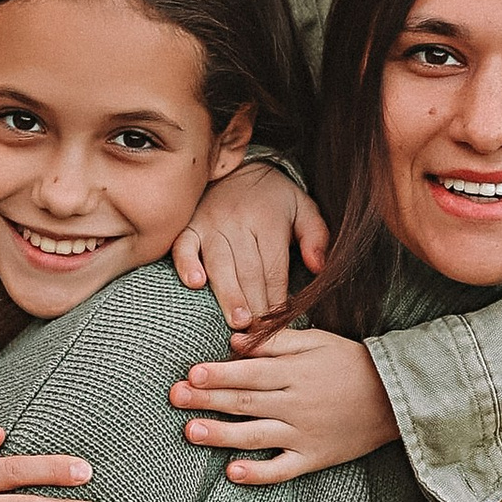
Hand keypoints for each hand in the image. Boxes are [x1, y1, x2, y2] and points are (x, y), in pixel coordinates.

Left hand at [170, 329, 399, 481]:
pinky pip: (283, 469)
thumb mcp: (318, 341)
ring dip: (221, 434)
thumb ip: (276, 342)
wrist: (396, 397)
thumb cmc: (352, 363)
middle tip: (175, 397)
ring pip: (256, 434)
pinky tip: (232, 472)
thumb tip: (234, 341)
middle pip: (245, 401)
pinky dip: (258, 473)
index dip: (219, 373)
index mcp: (296, 372)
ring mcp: (304, 434)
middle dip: (207, 399)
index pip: (249, 372)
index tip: (191, 373)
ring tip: (190, 431)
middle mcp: (296, 404)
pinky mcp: (314, 457)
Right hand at [171, 162, 329, 336]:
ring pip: (219, 263)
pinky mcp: (190, 226)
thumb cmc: (275, 199)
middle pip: (248, 270)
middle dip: (255, 304)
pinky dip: (187, 263)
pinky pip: (183, 245)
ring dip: (228, 294)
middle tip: (259, 332)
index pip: (274, 267)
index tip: (279, 323)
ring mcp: (211, 224)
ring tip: (237, 321)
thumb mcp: (304, 208)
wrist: (241, 169)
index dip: (277, 298)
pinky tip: (194, 284)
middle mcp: (239, 221)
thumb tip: (318, 267)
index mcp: (268, 220)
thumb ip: (316, 236)